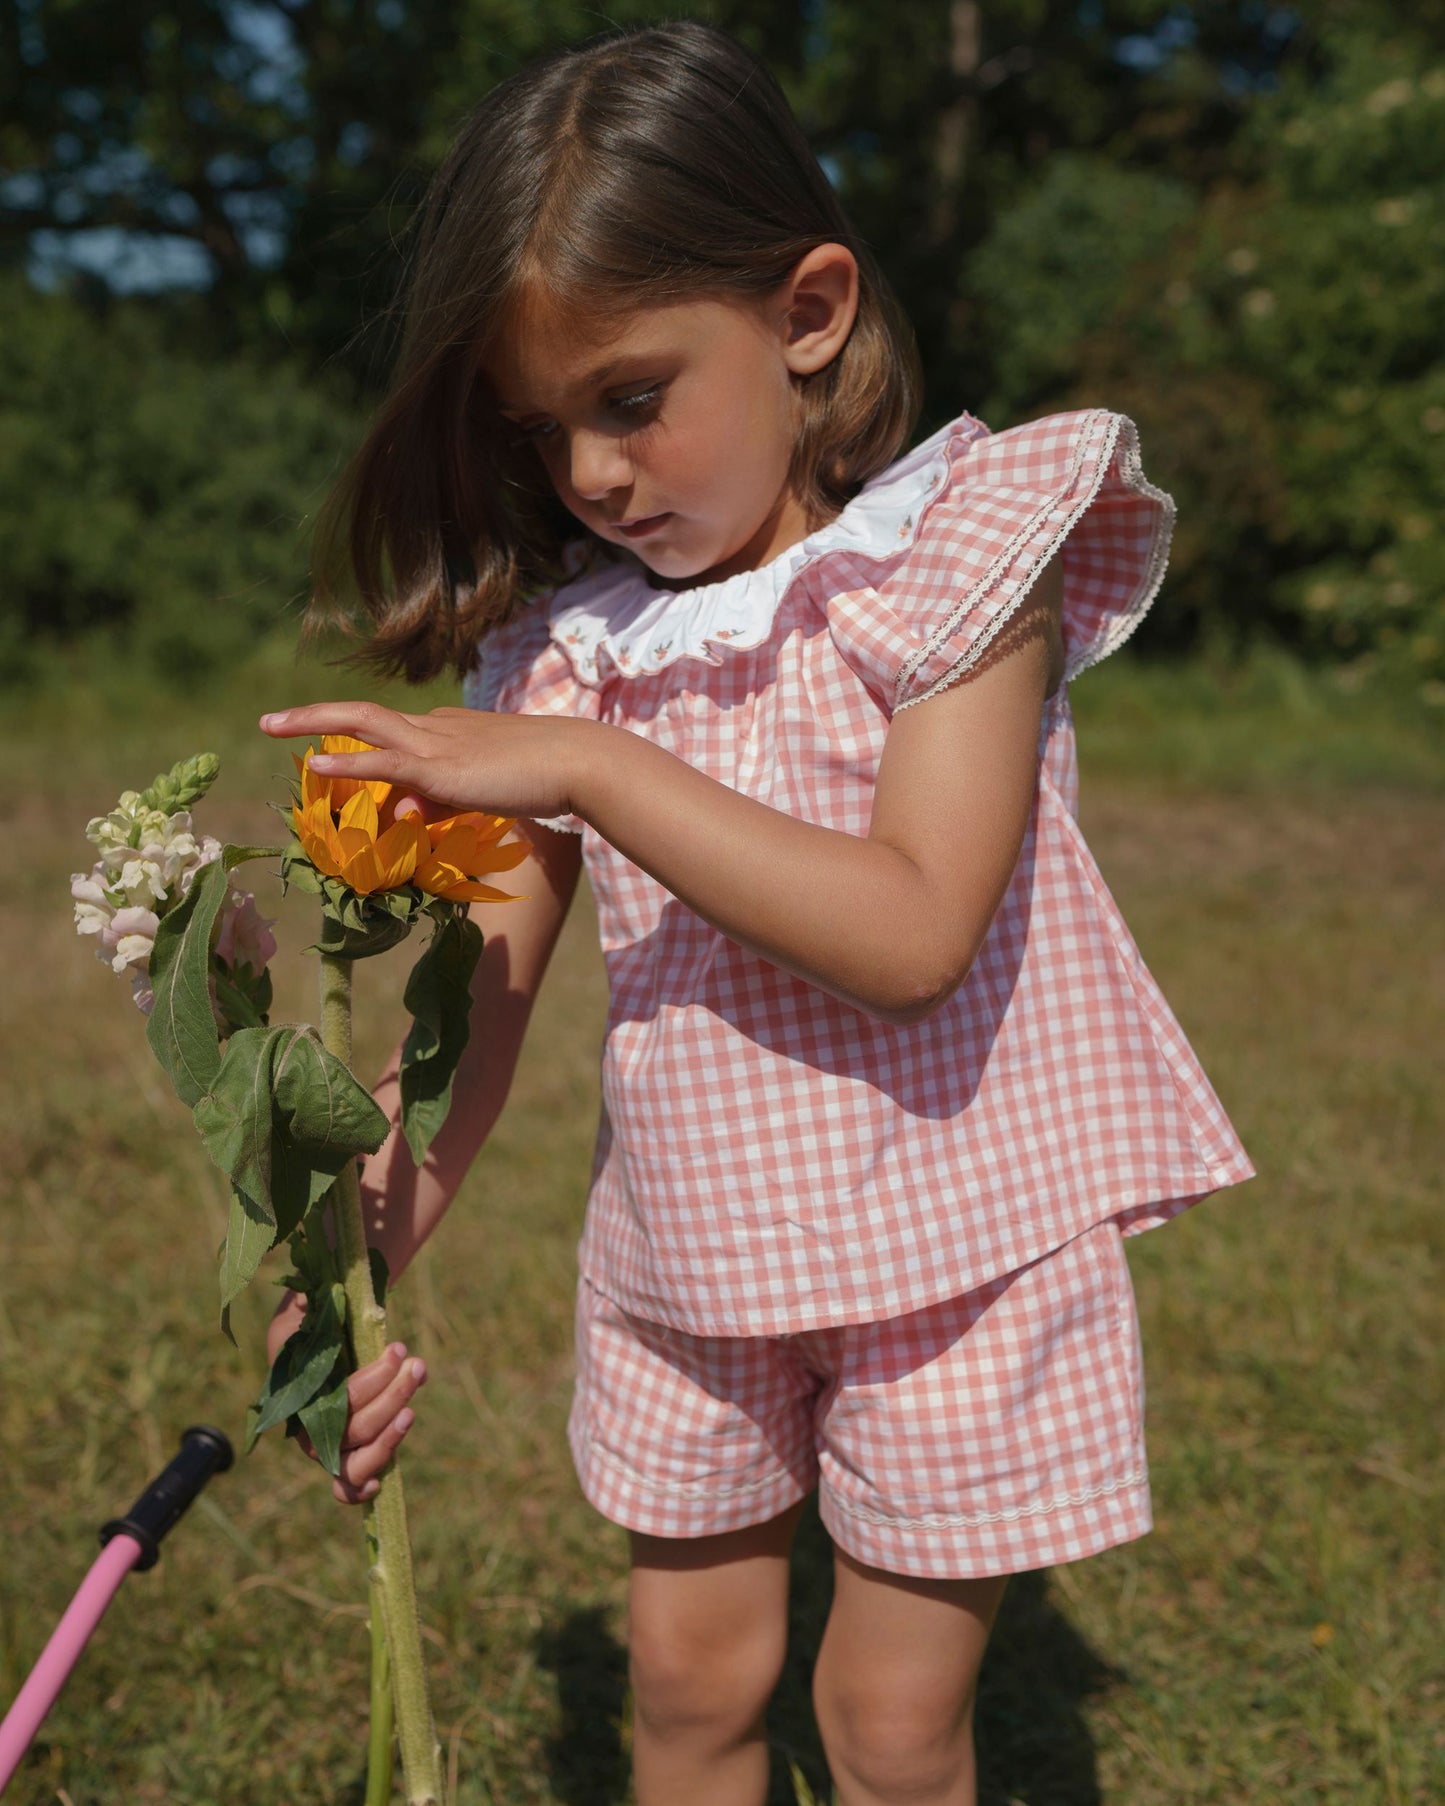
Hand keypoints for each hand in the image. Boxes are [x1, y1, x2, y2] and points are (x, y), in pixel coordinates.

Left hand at [259, 700, 597, 824]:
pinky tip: (314, 765)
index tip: (325, 751)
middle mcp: (433, 728)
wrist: (576, 762)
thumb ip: (444, 799)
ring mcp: (435, 744)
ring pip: (361, 724)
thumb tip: (408, 812)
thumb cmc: (544, 777)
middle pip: (361, 714)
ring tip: (271, 727)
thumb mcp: (485, 790)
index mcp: (446, 730)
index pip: (391, 732)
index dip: (354, 741)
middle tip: (270, 724)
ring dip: (312, 723)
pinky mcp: (441, 769)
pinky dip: (347, 763)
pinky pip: (384, 762)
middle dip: (312, 717)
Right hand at [267, 1292, 426, 1504]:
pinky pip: (344, 1486)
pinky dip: (359, 1491)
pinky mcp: (347, 1451)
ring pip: (355, 1461)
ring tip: (413, 1407)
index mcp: (294, 1391)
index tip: (399, 1349)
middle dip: (392, 1397)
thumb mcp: (304, 1305)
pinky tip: (381, 1483)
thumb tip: (308, 1301)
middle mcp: (307, 1425)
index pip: (336, 1399)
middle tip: (416, 1365)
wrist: (315, 1326)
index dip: (371, 1382)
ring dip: (391, 1437)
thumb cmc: (310, 1317)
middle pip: (353, 1429)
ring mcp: (327, 1443)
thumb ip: (305, 1306)